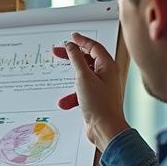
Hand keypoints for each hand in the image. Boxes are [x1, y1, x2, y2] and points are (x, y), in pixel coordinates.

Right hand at [53, 32, 128, 151]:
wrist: (105, 129)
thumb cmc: (100, 105)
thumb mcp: (84, 77)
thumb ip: (76, 59)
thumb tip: (71, 47)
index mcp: (108, 66)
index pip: (94, 47)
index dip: (81, 40)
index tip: (71, 37)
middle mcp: (107, 74)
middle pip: (88, 59)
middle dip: (72, 56)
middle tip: (58, 51)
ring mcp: (102, 86)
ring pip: (83, 76)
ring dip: (70, 79)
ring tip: (60, 78)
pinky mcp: (96, 98)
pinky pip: (82, 90)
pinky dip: (73, 94)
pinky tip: (65, 102)